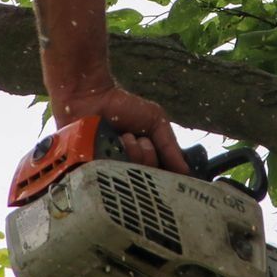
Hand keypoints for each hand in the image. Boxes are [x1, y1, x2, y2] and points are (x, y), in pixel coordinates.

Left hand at [54, 84, 189, 174]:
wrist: (91, 96)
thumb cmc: (124, 106)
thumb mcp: (155, 121)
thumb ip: (170, 145)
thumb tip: (187, 172)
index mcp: (144, 161)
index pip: (160, 180)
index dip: (166, 174)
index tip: (168, 165)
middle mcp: (126, 170)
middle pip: (147, 180)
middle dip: (147, 155)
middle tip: (139, 138)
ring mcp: (107, 172)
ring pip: (129, 178)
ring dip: (131, 152)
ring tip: (122, 136)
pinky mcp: (89, 171)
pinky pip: (107, 176)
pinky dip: (112, 158)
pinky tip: (108, 143)